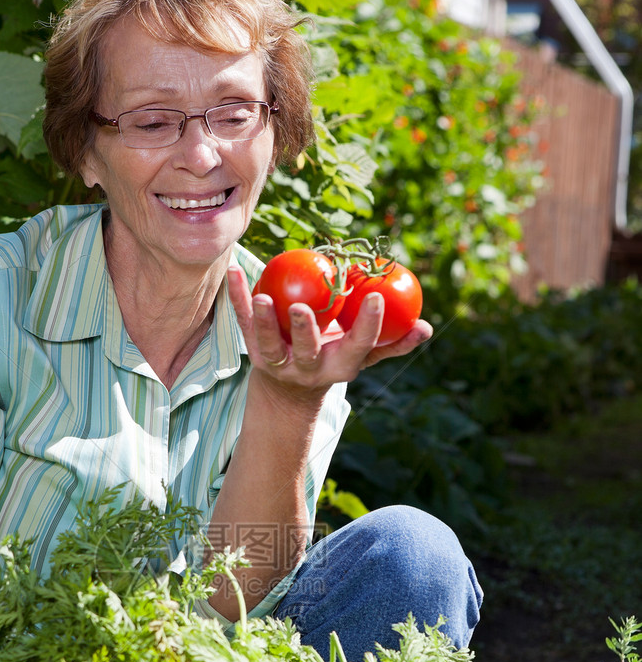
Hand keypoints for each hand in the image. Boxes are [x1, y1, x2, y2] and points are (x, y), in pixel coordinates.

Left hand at [227, 264, 431, 392]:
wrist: (289, 391)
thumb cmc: (335, 359)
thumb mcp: (364, 356)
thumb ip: (393, 342)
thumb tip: (426, 327)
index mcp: (340, 367)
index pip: (359, 346)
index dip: (370, 324)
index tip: (378, 296)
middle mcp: (308, 368)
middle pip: (307, 352)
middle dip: (305, 332)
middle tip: (301, 307)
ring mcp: (278, 362)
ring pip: (268, 345)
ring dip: (264, 321)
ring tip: (262, 296)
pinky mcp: (253, 350)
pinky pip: (244, 322)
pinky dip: (238, 298)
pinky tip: (235, 270)